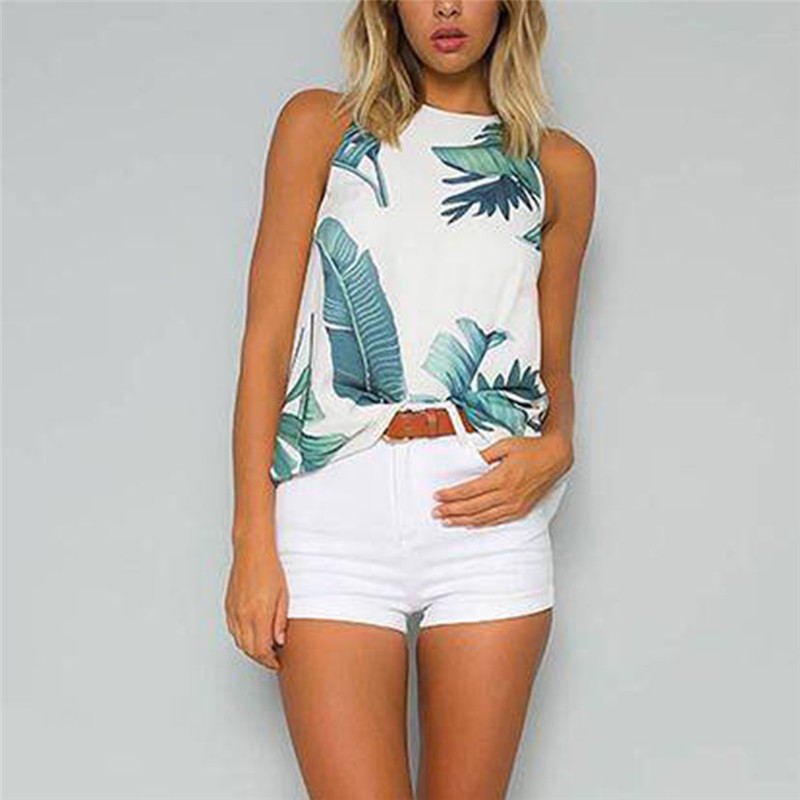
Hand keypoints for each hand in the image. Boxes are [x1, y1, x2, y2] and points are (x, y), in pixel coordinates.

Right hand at [224, 537, 288, 671]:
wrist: (252, 551)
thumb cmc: (269, 568)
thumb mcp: (284, 596)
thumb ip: (280, 621)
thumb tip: (280, 641)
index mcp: (258, 614)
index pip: (261, 650)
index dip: (269, 661)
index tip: (277, 662)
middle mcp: (242, 615)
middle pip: (249, 649)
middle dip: (261, 658)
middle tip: (273, 658)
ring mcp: (233, 611)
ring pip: (239, 641)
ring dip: (251, 649)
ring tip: (265, 647)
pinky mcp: (228, 606)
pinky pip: (233, 630)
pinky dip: (242, 637)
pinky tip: (252, 634)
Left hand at [432, 433, 573, 528]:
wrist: (555, 458)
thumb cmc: (533, 451)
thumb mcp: (505, 445)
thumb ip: (485, 454)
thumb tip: (470, 460)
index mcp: (501, 477)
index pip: (469, 490)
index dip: (451, 495)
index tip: (439, 496)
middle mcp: (507, 494)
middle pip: (472, 506)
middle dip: (451, 510)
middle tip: (437, 512)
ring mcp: (514, 504)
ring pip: (483, 517)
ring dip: (462, 520)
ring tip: (448, 521)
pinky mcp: (520, 510)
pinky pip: (496, 520)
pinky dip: (481, 524)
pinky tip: (470, 524)